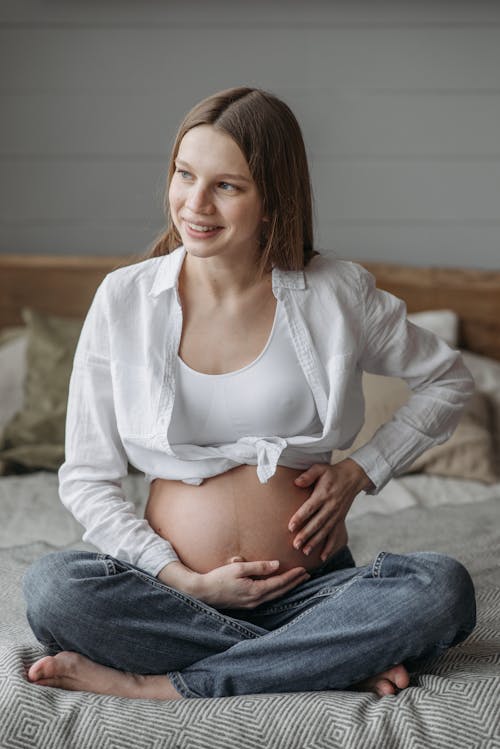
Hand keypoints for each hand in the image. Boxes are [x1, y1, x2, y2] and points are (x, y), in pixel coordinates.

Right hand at [196, 557, 310, 608]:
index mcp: (255, 591)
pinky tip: (279, 587)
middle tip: (306, 575)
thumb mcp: (238, 568)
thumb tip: (276, 564)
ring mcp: (251, 604)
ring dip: (287, 588)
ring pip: (275, 596)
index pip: (279, 583)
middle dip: (294, 583)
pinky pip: (267, 598)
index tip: (303, 570)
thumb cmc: (218, 578)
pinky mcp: (246, 604)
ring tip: (297, 581)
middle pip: (280, 591)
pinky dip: (276, 591)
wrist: (202, 593)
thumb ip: (258, 567)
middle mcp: (256, 601)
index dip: (292, 576)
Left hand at [288, 459, 372, 561]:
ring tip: (305, 551)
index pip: (310, 508)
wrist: (353, 477)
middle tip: (295, 545)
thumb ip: (308, 475)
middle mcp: (331, 506)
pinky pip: (335, 535)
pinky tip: (322, 557)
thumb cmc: (332, 472)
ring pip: (325, 531)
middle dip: (306, 535)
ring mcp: (336, 514)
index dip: (300, 517)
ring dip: (315, 542)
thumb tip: (296, 482)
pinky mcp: (340, 519)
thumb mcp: (320, 468)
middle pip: (317, 523)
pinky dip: (330, 547)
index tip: (290, 527)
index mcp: (323, 494)